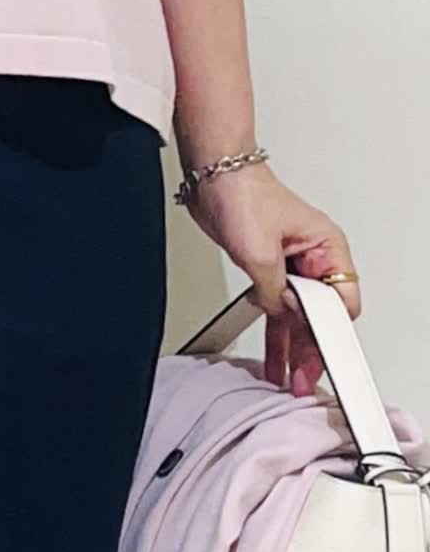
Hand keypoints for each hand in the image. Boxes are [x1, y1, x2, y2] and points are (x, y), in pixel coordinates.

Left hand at [183, 161, 360, 395]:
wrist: (210, 175)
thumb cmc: (242, 194)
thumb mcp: (261, 253)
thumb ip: (275, 291)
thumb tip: (281, 313)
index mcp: (327, 247)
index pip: (341, 302)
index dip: (331, 334)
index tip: (321, 359)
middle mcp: (314, 255)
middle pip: (321, 312)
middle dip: (311, 346)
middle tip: (303, 377)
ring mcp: (290, 261)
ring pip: (298, 312)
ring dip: (292, 343)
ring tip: (289, 376)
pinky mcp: (268, 264)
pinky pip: (277, 303)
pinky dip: (275, 326)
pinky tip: (274, 351)